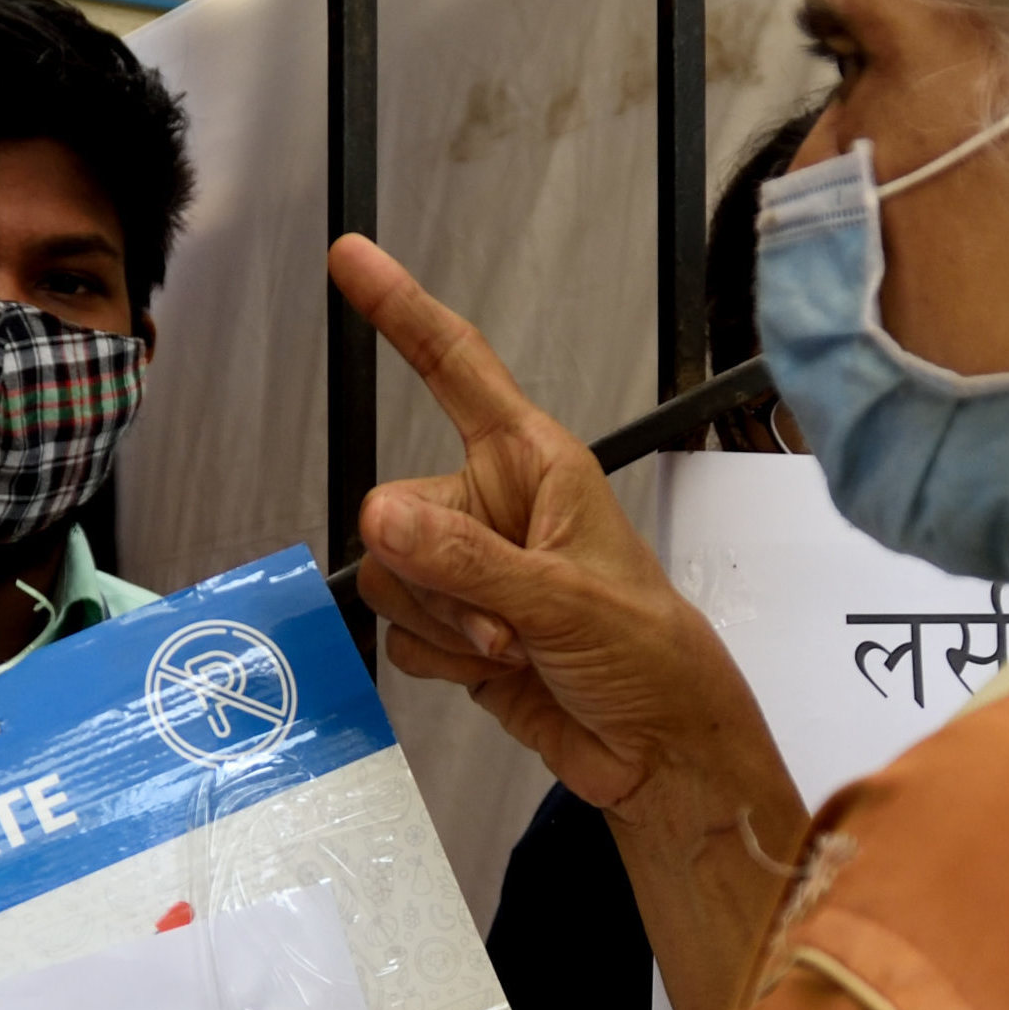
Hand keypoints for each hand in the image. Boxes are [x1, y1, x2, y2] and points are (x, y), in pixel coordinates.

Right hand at [329, 236, 801, 849]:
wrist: (658, 752)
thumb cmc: (648, 654)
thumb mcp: (563, 598)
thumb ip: (467, 560)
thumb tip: (380, 520)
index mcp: (534, 464)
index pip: (456, 368)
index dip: (401, 311)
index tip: (350, 258)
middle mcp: (495, 505)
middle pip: (393, 510)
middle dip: (434, 576)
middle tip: (506, 621)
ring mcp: (472, 569)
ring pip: (390, 577)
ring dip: (442, 627)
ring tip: (512, 649)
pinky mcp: (457, 628)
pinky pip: (401, 633)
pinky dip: (440, 661)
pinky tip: (495, 672)